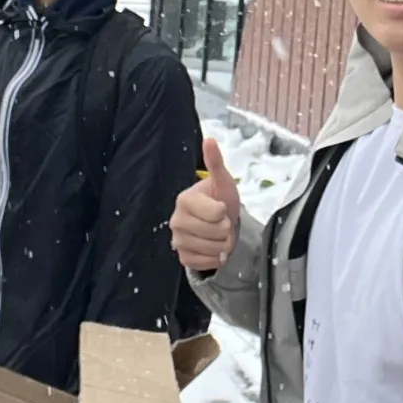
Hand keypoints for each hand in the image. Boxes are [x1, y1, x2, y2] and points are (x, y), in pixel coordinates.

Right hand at [172, 137, 242, 272]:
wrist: (219, 223)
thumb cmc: (221, 199)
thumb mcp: (223, 181)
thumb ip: (215, 163)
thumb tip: (209, 140)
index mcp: (184, 200)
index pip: (215, 213)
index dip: (225, 212)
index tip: (222, 208)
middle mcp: (176, 220)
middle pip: (215, 232)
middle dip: (226, 230)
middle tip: (223, 223)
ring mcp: (177, 240)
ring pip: (211, 248)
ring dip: (223, 245)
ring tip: (219, 236)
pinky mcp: (182, 257)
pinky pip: (204, 262)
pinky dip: (214, 258)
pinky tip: (213, 248)